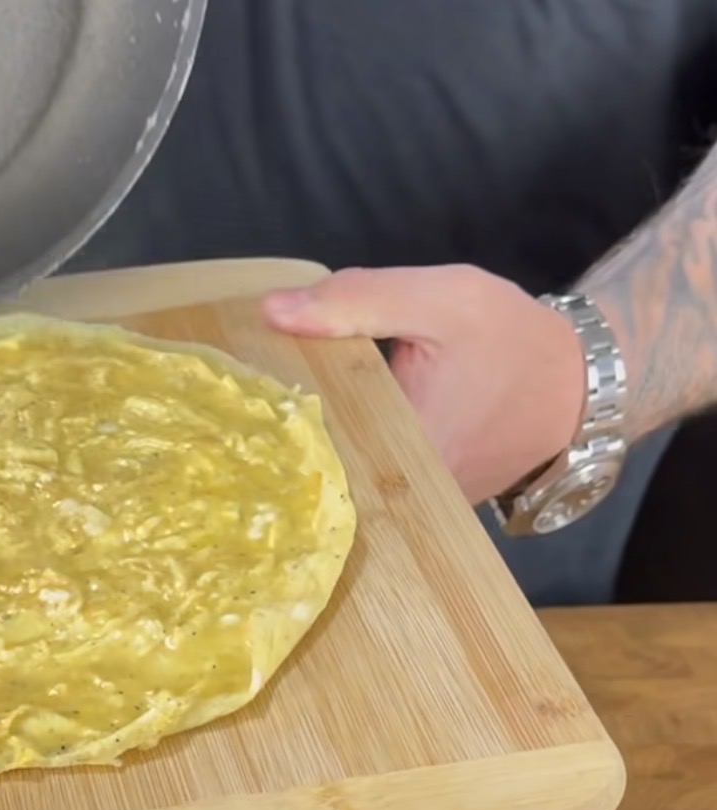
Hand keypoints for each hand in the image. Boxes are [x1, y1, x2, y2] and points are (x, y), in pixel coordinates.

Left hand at [263, 266, 585, 505]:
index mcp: (402, 452)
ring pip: (340, 481)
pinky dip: (344, 454)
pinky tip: (317, 427)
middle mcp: (404, 497)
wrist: (578, 384)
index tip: (232, 410)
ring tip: (263, 421)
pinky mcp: (420, 505)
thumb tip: (273, 311)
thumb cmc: (513, 341)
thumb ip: (358, 301)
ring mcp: (412, 508)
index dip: (267, 433)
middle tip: (235, 413)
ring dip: (310, 450)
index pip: (310, 456)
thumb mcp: (442, 300)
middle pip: (318, 475)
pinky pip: (366, 482)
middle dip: (280, 444)